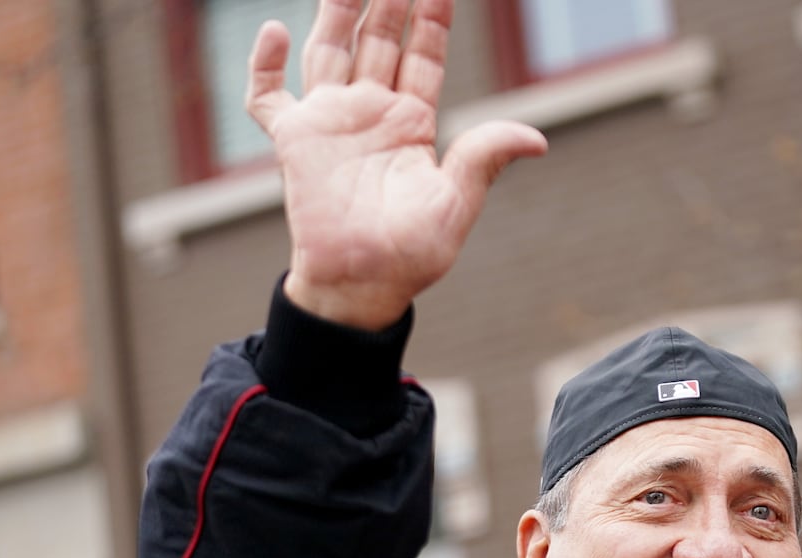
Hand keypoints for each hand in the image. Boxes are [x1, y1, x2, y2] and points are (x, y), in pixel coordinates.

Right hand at [246, 0, 546, 329]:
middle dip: (388, 2)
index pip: (423, 56)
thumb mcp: (456, 203)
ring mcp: (330, 122)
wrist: (362, 285)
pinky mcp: (293, 142)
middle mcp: (370, 113)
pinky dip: (264, 65)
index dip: (432, 19)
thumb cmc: (412, 254)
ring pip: (329, 50)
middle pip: (379, 40)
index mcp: (412, 123)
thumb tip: (537, 139)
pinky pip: (268, 96)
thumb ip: (484, 159)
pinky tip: (272, 30)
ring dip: (336, 12)